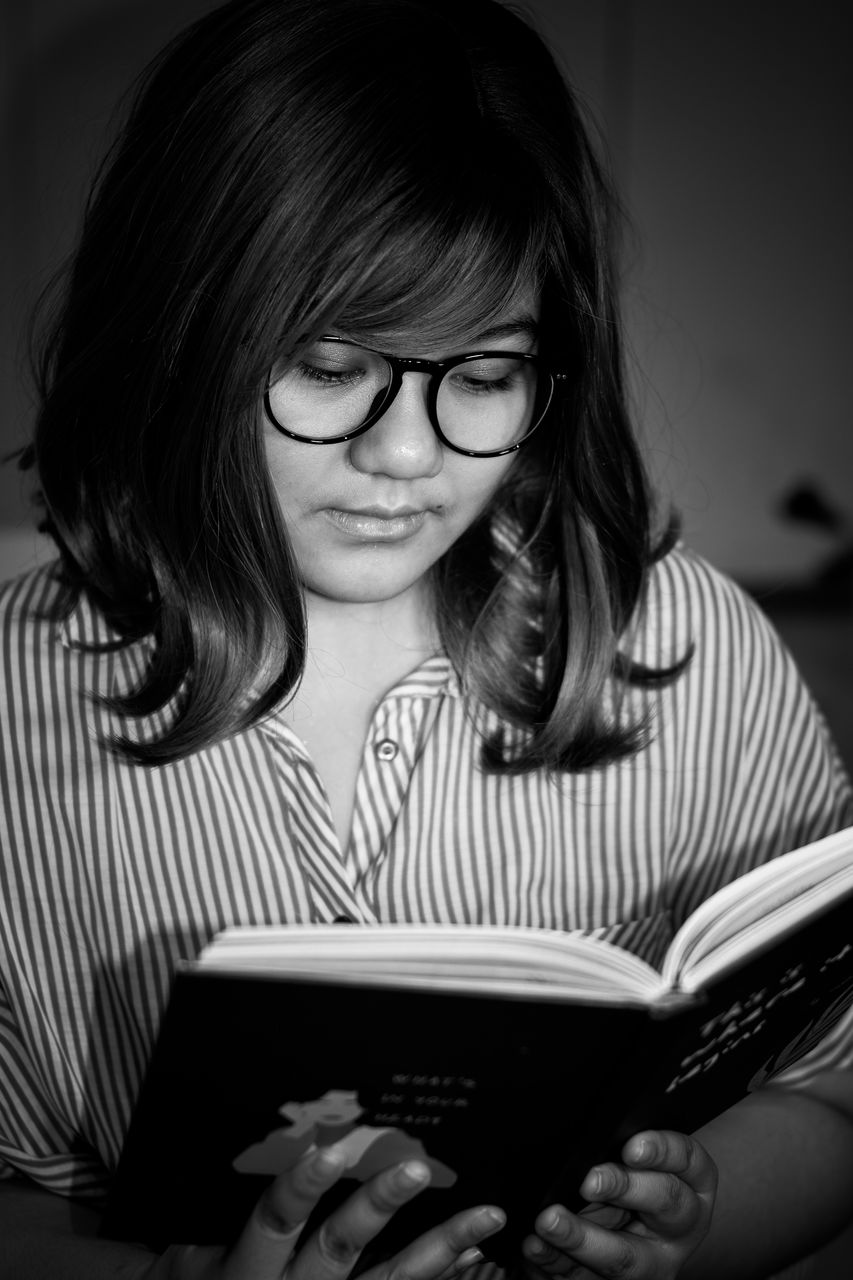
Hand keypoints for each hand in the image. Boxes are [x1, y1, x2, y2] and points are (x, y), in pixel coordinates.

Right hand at [143, 1141, 505, 1279]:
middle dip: (379, 1204)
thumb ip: (237, 1194)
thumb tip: (286, 1129)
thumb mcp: (198, 1244)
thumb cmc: (200, 1276)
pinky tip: (472, 1254)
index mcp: (247, 1266)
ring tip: (484, 1215)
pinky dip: (440, 1273)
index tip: (330, 1150)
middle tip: (415, 1167)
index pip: (275, 1219)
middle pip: (340, 1247)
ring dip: (440, 1245)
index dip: (302, 1185)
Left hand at [521, 1130, 716, 1278]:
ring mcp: (653, 1263)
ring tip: (548, 1220)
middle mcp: (680, 1226)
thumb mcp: (638, 1163)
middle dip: (624, 1189)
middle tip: (588, 1182)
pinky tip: (536, 1247)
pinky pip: (587, 1279)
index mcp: (692, 1183)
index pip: (687, 1159)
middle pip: (663, 1204)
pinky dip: (556, 1263)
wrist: (628, 1238)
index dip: (661, 1151)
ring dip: (580, 1238)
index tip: (631, 1147)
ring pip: (622, 1256)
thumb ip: (620, 1149)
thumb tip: (587, 1138)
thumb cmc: (632, 1185)